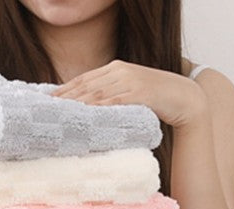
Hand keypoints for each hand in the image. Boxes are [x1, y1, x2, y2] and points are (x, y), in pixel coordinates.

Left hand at [52, 60, 207, 129]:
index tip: (48, 99)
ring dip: (77, 103)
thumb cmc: (156, 99)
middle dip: (65, 97)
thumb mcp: (129, 92)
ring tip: (60, 113)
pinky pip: (115, 101)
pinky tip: (86, 114)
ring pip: (97, 93)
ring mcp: (130, 81)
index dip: (65, 89)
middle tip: (47, 109)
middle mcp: (120, 71)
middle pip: (86, 85)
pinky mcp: (140, 93)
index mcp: (116, 68)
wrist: (185, 97)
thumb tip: (90, 109)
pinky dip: (99, 108)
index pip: (84, 79)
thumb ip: (111, 95)